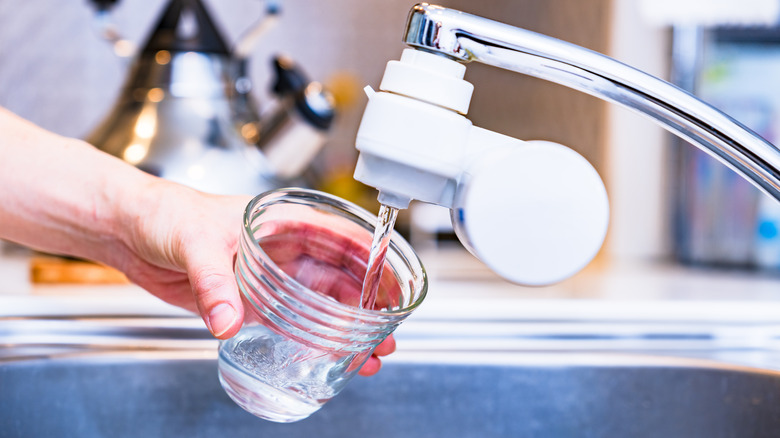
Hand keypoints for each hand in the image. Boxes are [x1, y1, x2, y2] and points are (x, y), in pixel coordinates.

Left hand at [116, 183, 396, 374]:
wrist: (132, 230)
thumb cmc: (166, 213)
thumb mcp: (195, 241)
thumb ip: (214, 281)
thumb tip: (227, 319)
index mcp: (285, 220)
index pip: (345, 238)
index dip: (375, 262)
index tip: (394, 288)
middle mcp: (286, 249)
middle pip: (342, 277)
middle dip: (368, 307)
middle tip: (385, 335)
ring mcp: (272, 276)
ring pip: (323, 303)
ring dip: (347, 329)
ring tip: (367, 355)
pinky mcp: (253, 300)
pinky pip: (293, 322)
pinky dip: (313, 341)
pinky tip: (327, 358)